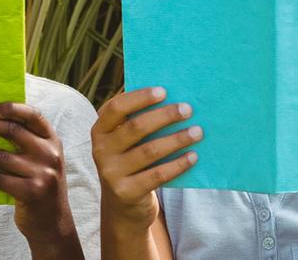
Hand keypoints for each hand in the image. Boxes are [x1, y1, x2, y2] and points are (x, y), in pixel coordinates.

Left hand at [0, 102, 83, 257]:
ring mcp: (42, 174)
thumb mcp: (42, 160)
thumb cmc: (40, 185)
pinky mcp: (31, 192)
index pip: (33, 116)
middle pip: (12, 131)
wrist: (53, 223)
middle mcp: (50, 154)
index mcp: (52, 140)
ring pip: (0, 156)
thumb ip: (26, 143)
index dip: (11, 108)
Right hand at [90, 87, 199, 230]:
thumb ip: (138, 122)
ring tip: (197, 132)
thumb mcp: (126, 142)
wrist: (123, 206)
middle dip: (164, 116)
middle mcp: (101, 150)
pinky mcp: (126, 192)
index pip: (116, 108)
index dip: (139, 98)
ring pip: (149, 151)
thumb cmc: (132, 162)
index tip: (164, 91)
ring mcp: (111, 173)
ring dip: (176, 139)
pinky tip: (193, 156)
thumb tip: (173, 98)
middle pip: (136, 128)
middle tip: (188, 109)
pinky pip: (157, 175)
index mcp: (100, 131)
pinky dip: (177, 164)